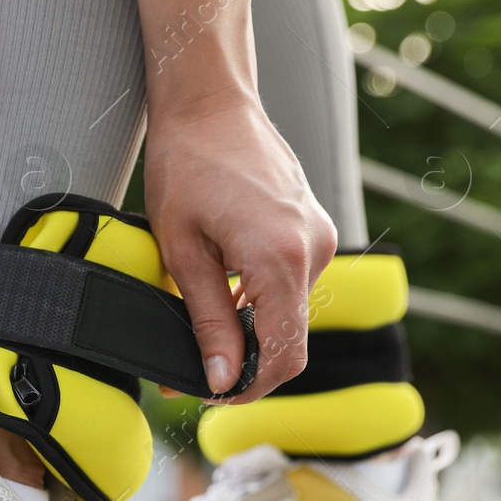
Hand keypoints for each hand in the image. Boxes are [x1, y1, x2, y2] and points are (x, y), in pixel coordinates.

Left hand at [144, 94, 337, 403]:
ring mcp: (318, 238)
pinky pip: (292, 286)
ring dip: (251, 335)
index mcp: (282, 258)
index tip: (209, 394)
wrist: (209, 105)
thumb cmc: (187, 166)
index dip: (248, 387)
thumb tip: (219, 378)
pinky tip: (223, 305)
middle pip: (291, 341)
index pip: (282, 353)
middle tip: (193, 377)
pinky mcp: (313, 230)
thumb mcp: (182, 252)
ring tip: (199, 340)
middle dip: (246, 367)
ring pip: (291, 315)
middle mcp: (313, 250)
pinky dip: (261, 306)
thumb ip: (206, 319)